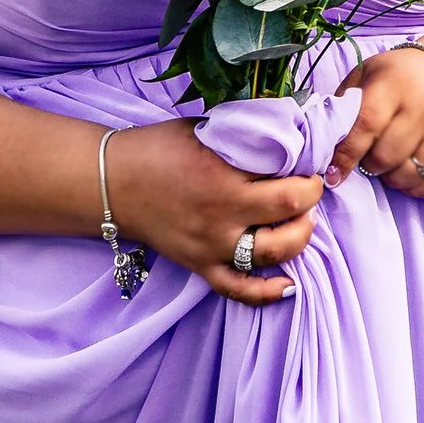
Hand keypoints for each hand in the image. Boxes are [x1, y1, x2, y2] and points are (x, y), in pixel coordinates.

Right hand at [97, 119, 324, 303]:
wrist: (113, 182)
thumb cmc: (158, 148)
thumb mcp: (204, 130)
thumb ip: (242, 137)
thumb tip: (285, 133)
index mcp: (223, 179)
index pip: (288, 188)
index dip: (309, 180)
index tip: (309, 169)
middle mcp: (221, 217)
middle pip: (288, 220)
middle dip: (309, 205)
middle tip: (308, 192)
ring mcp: (211, 246)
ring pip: (271, 255)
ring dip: (298, 239)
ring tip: (301, 223)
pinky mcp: (200, 265)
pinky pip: (237, 289)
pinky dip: (266, 292)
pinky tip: (288, 285)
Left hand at [329, 46, 423, 195]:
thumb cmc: (393, 78)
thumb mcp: (364, 77)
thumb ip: (343, 107)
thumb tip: (323, 146)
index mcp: (395, 85)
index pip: (367, 126)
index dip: (346, 155)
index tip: (333, 174)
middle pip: (386, 157)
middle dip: (369, 165)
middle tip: (368, 157)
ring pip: (409, 175)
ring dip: (391, 177)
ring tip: (388, 163)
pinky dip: (414, 186)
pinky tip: (407, 170)